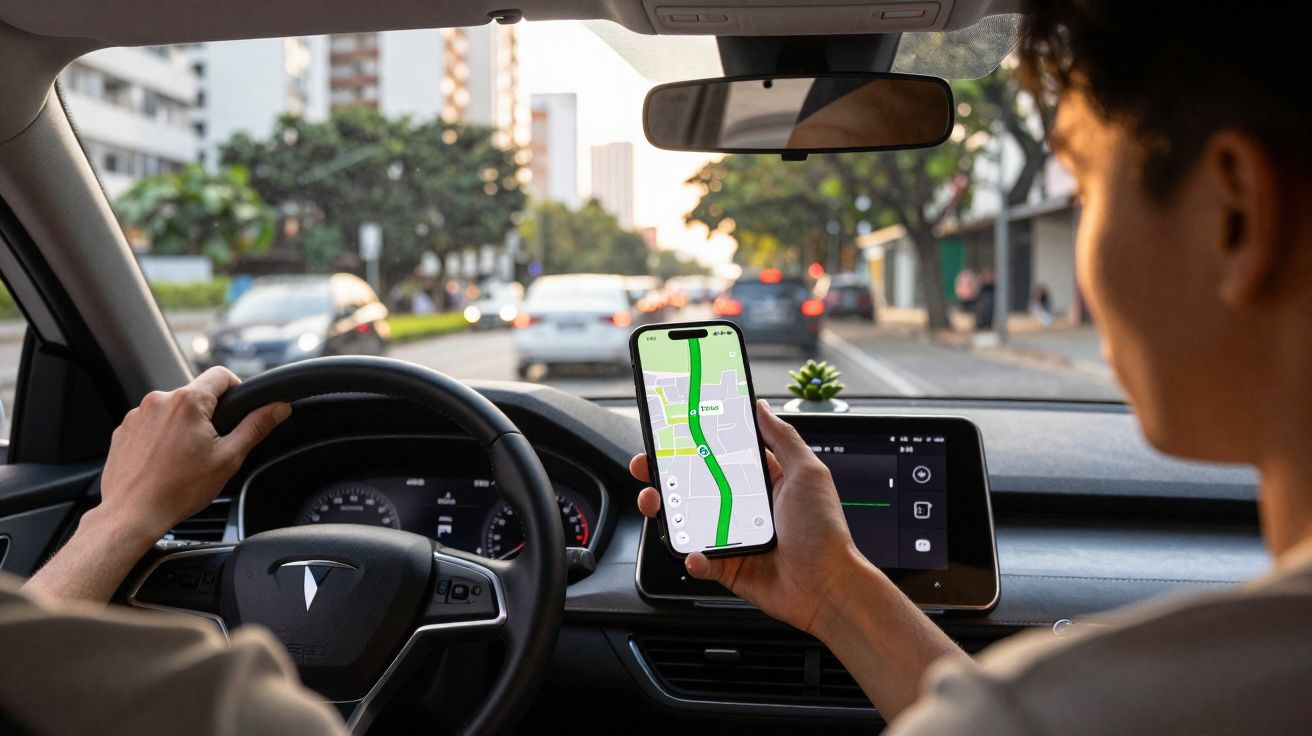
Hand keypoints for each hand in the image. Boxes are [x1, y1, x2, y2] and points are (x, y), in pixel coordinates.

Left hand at [26, 368, 290, 603]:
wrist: (132, 514)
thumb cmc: (178, 490)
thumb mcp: (228, 458)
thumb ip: (256, 427)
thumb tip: (279, 408)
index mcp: (188, 402)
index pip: (221, 375)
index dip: (236, 388)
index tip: (237, 410)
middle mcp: (159, 400)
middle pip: (196, 395)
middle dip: (207, 416)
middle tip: (210, 447)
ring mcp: (137, 414)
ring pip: (172, 410)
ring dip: (182, 426)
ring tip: (184, 459)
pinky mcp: (123, 430)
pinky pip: (151, 424)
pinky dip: (161, 437)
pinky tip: (164, 462)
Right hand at [632, 400, 864, 633]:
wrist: (828, 587)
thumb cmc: (824, 531)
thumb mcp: (808, 472)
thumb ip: (783, 438)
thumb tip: (761, 407)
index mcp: (760, 481)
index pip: (718, 455)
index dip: (692, 443)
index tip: (670, 431)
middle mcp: (742, 507)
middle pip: (693, 485)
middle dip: (664, 473)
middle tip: (646, 464)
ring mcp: (731, 537)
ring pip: (686, 520)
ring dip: (665, 510)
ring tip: (654, 501)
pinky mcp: (726, 566)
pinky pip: (699, 560)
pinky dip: (691, 556)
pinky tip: (695, 552)